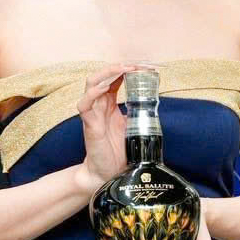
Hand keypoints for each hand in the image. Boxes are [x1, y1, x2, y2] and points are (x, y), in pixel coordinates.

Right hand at [77, 65, 134, 185]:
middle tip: (136, 65)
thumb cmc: (118, 151)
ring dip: (107, 73)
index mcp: (109, 104)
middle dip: (118, 67)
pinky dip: (93, 93)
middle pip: (102, 76)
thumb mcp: (133, 127)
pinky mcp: (89, 125)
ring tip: (122, 69)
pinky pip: (84, 105)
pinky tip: (104, 88)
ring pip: (91, 84)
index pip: (115, 78)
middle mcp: (100, 105)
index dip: (127, 69)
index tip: (145, 66)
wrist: (106, 174)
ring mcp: (93, 113)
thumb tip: (154, 103)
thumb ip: (139, 113)